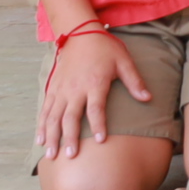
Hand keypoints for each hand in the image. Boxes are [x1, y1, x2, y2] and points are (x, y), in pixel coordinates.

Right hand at [36, 30, 146, 158]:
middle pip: (70, 117)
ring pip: (53, 117)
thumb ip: (135, 82)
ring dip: (52, 136)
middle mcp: (75, 89)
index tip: (101, 141)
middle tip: (70, 156)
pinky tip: (40, 139)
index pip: (96, 109)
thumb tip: (148, 98)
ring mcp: (61, 90)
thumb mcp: (125, 62)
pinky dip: (41, 125)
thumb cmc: (106, 49)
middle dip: (70, 137)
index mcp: (94, 83)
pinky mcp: (52, 88)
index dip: (98, 125)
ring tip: (51, 154)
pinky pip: (45, 110)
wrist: (81, 34)